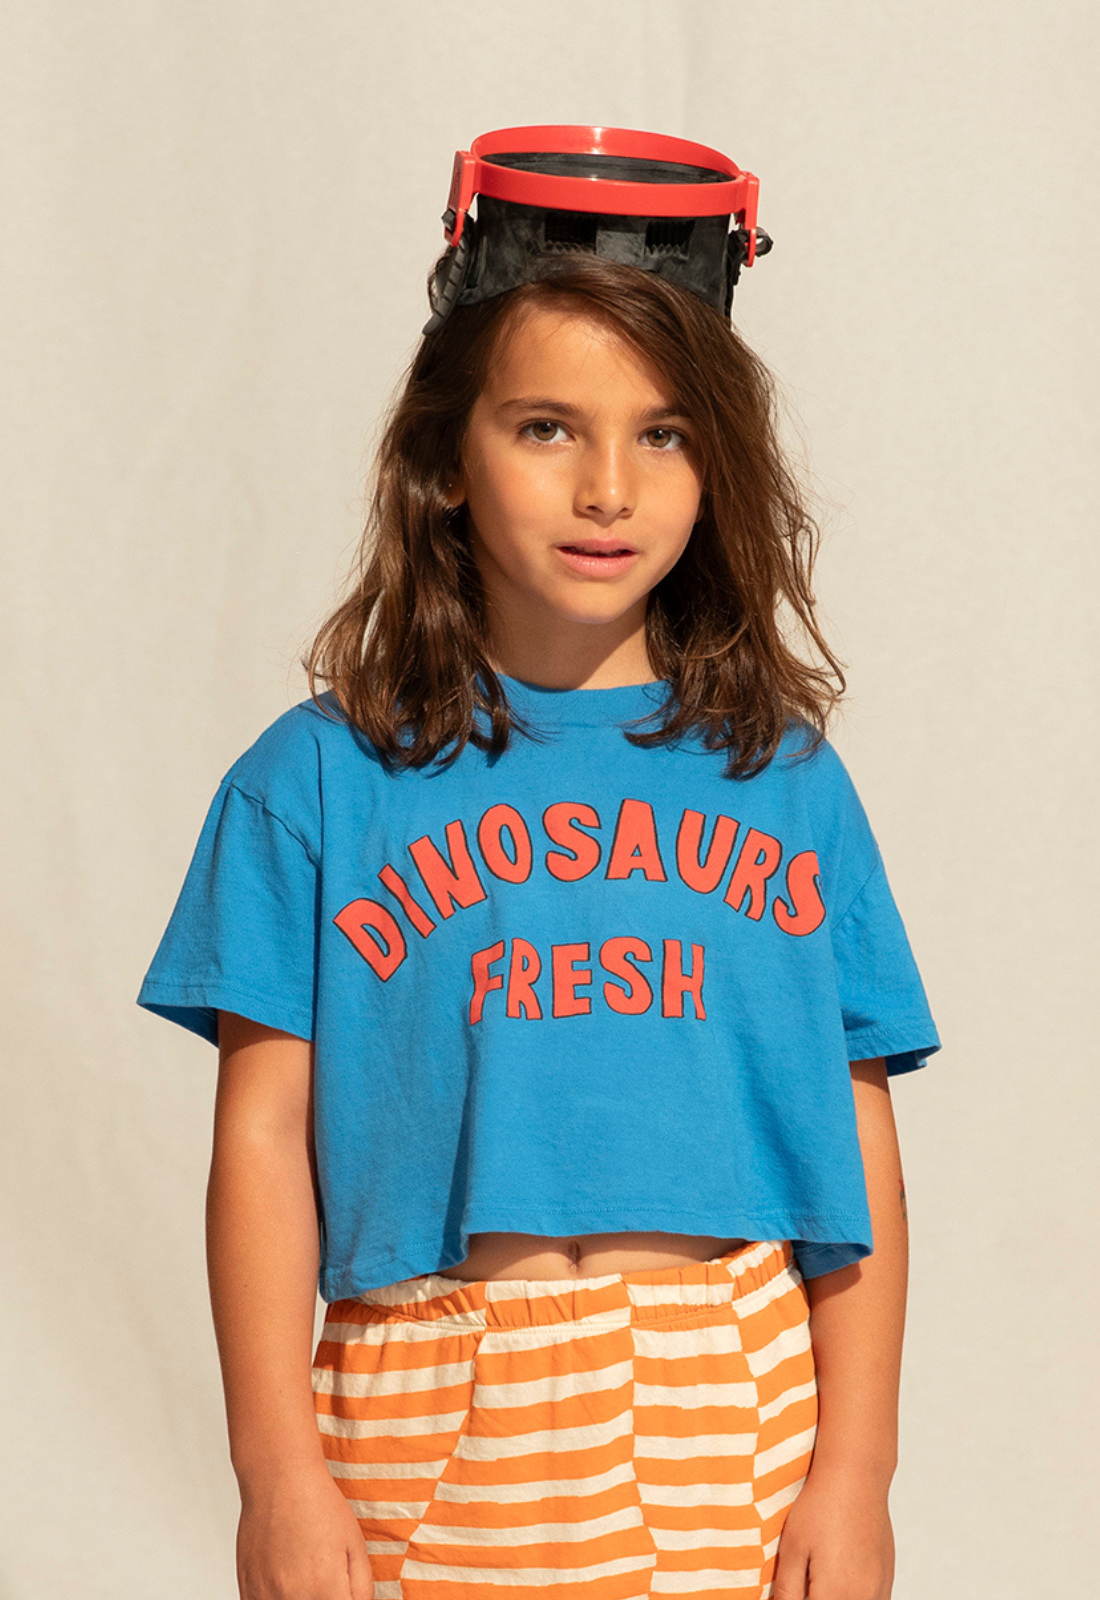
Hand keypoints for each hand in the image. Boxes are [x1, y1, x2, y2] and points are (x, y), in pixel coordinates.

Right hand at [235, 1463, 373, 1599]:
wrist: (279, 1479)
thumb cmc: (317, 1504)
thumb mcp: (356, 1544)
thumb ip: (362, 1588)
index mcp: (324, 1587)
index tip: (343, 1591)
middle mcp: (292, 1596)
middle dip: (325, 1597)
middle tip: (327, 1580)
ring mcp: (265, 1595)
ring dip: (301, 1599)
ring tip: (307, 1576)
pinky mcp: (247, 1590)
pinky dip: (278, 1599)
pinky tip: (287, 1582)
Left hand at [772, 1463, 894, 1599]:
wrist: (856, 1477)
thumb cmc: (821, 1507)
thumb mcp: (793, 1549)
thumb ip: (787, 1591)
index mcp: (836, 1594)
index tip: (787, 1594)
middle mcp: (863, 1598)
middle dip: (816, 1598)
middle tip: (803, 1583)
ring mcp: (879, 1590)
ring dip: (834, 1598)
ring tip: (818, 1582)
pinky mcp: (887, 1579)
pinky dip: (853, 1598)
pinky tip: (838, 1582)